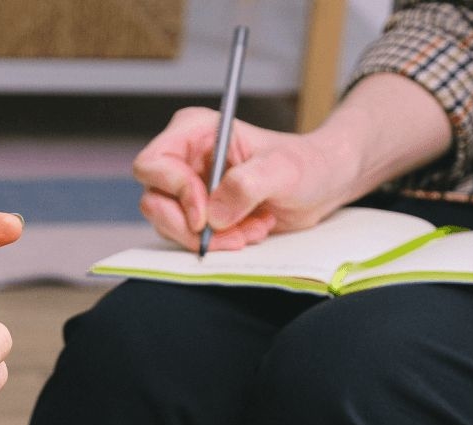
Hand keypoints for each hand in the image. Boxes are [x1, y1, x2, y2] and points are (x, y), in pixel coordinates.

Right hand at [132, 106, 351, 251]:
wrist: (320, 185)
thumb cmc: (305, 165)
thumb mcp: (283, 170)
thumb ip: (248, 184)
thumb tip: (214, 214)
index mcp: (195, 132)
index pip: (153, 164)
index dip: (174, 193)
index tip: (206, 216)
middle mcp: (184, 159)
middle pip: (154, 202)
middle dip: (191, 228)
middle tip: (232, 234)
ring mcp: (187, 189)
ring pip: (169, 225)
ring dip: (210, 239)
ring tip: (250, 229)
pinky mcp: (196, 214)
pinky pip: (188, 239)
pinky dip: (218, 244)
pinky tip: (248, 232)